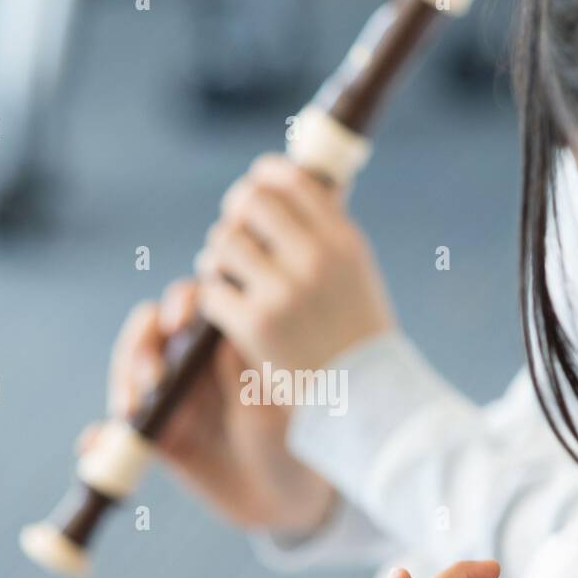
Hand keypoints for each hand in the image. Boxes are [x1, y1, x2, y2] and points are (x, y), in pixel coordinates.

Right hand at [87, 279, 333, 532]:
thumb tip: (222, 334)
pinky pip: (117, 432)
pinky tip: (93, 444)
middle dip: (142, 344)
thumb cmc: (290, 443)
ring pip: (129, 373)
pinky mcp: (154, 438)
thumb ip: (244, 375)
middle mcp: (192, 362)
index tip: (178, 324)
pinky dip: (99, 437)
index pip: (194, 305)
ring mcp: (169, 398)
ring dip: (121, 383)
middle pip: (151, 331)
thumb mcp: (272, 408)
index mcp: (225, 343)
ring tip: (131, 411)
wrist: (287, 500)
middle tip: (153, 376)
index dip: (180, 304)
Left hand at [195, 154, 395, 373]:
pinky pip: (212, 291)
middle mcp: (315, 258)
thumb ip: (325, 232)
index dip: (263, 178)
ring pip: (224, 243)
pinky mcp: (256, 325)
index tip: (253, 190)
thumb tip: (289, 183)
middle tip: (234, 234)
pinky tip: (225, 308)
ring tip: (227, 275)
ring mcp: (283, 291)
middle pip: (251, 202)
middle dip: (235, 215)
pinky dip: (213, 297)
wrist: (365, 399)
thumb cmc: (357, 337)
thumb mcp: (356, 273)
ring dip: (218, 258)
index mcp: (343, 241)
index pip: (291, 181)